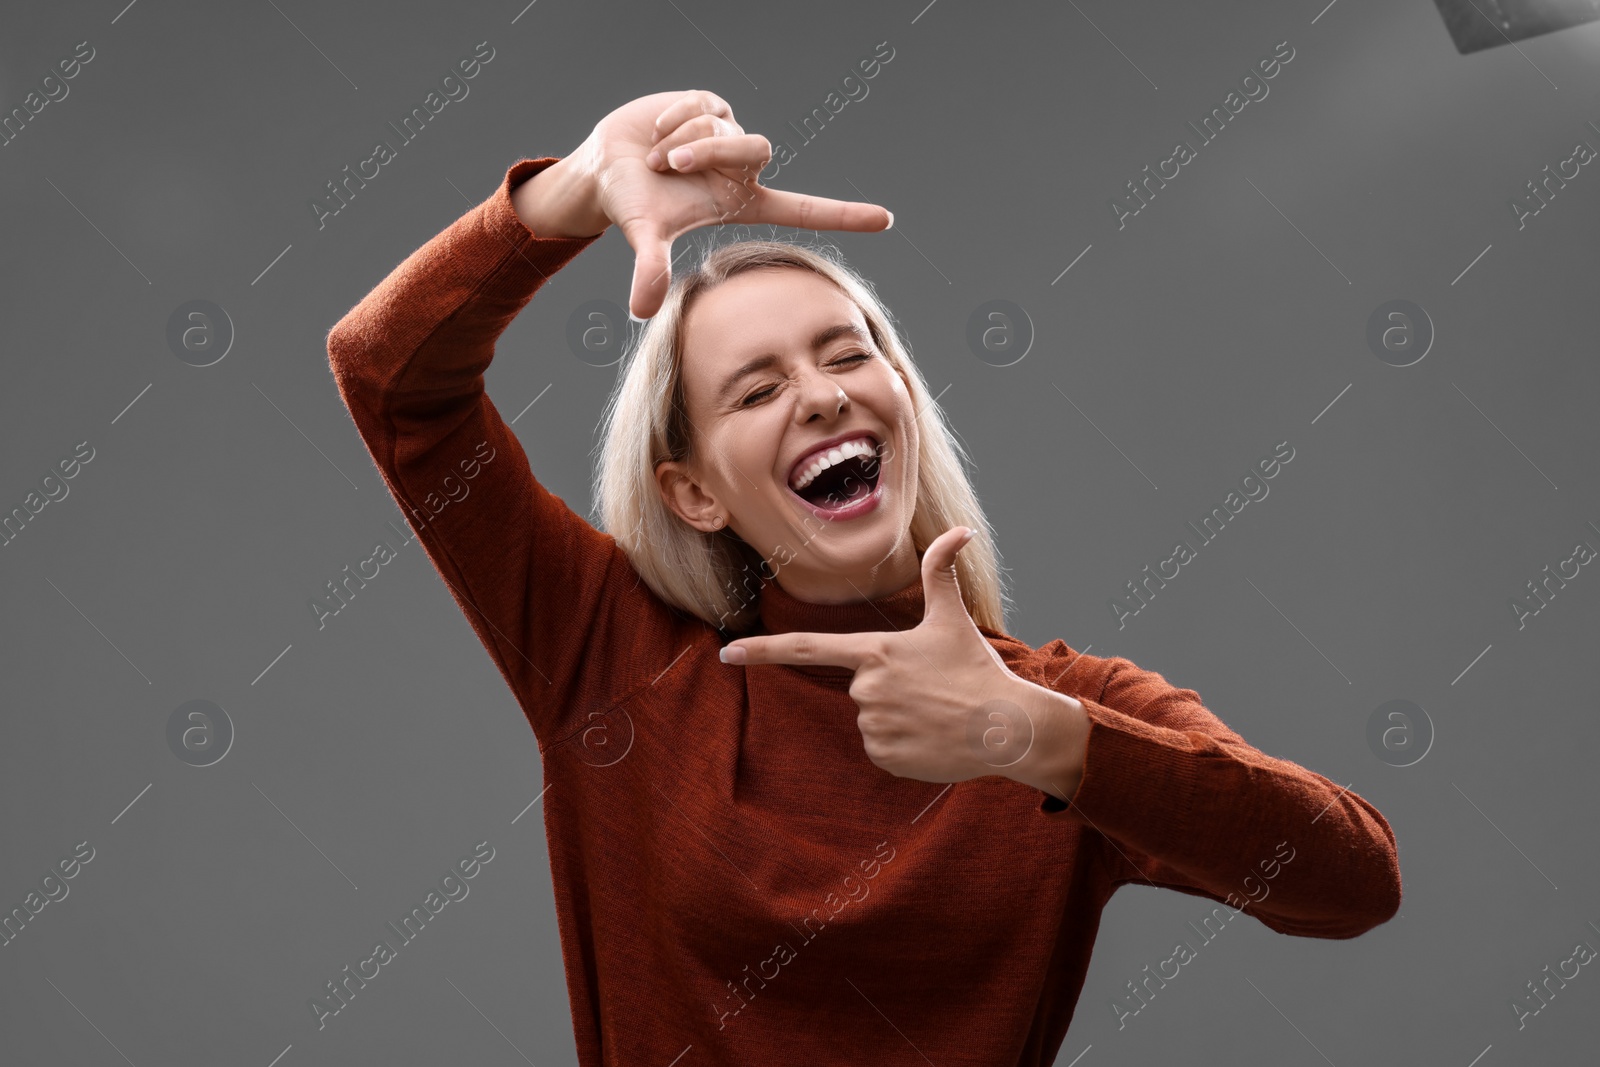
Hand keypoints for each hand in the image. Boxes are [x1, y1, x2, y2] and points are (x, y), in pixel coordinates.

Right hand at [563, 89, 892, 318]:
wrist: (606, 169)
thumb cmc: (634, 206)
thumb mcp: (645, 236)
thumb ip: (650, 270)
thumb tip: (641, 311)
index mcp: (741, 203)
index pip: (804, 209)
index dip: (843, 215)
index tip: (886, 220)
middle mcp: (743, 169)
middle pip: (760, 148)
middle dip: (710, 151)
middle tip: (670, 166)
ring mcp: (729, 135)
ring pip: (727, 125)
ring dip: (685, 139)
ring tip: (657, 157)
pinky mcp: (711, 106)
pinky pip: (704, 103)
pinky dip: (674, 118)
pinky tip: (657, 132)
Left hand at [720, 526, 1048, 783]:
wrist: (1006, 726)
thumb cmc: (977, 669)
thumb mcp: (953, 618)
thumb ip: (941, 571)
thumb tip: (960, 529)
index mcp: (875, 652)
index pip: (806, 648)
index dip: (762, 651)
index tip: (725, 653)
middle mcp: (866, 689)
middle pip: (860, 687)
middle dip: (891, 688)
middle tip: (931, 689)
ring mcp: (872, 725)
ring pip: (871, 719)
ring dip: (898, 716)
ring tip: (934, 713)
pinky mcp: (884, 757)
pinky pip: (882, 748)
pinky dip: (904, 745)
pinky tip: (931, 738)